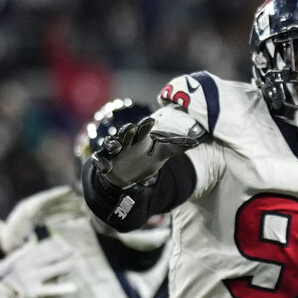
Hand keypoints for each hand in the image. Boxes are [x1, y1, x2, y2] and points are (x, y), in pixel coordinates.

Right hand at [0, 236, 75, 297]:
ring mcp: (31, 279)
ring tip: (74, 264)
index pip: (39, 250)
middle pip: (48, 258)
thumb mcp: (3, 264)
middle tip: (72, 251)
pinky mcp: (34, 293)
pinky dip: (62, 289)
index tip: (59, 242)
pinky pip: (51, 290)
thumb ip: (17, 254)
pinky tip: (73, 287)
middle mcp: (27, 267)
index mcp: (20, 260)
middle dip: (61, 253)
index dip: (50, 246)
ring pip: (52, 270)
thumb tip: (29, 243)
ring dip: (65, 266)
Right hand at [91, 105, 206, 187]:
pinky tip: (105, 167)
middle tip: (131, 129)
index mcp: (140, 139)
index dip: (145, 126)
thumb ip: (175, 148)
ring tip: (116, 147)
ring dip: (113, 144)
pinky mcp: (104, 162)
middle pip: (126, 133)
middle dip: (128, 131)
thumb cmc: (143, 160)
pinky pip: (100, 161)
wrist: (124, 176)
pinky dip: (102, 164)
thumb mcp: (160, 155)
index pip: (143, 130)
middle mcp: (126, 142)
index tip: (151, 121)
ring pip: (112, 144)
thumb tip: (197, 141)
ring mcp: (114, 152)